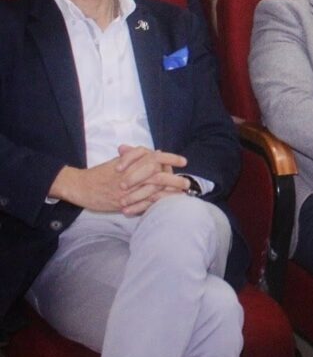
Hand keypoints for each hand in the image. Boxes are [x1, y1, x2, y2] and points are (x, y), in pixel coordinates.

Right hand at [48, 146, 189, 213]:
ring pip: (151, 189)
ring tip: (181, 195)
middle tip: (186, 183)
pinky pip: (142, 203)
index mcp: (130, 162)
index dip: (170, 158)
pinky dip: (154, 203)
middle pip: (156, 174)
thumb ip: (137, 157)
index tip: (183, 161)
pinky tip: (164, 204)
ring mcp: (127, 190)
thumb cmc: (101, 173)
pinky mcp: (122, 202)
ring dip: (168, 192)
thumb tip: (156, 152)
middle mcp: (130, 175)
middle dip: (174, 179)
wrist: (80, 187)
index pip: (154, 157)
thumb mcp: (119, 161)